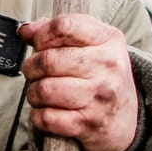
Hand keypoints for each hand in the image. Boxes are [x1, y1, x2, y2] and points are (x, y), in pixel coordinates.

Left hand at [18, 13, 139, 150]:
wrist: (126, 118)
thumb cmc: (102, 75)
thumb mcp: (92, 44)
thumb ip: (57, 32)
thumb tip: (25, 31)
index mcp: (109, 39)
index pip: (64, 26)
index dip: (42, 35)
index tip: (40, 45)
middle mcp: (108, 66)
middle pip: (48, 60)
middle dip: (31, 67)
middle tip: (35, 72)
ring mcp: (99, 96)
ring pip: (44, 89)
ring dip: (33, 92)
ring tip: (41, 92)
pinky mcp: (88, 124)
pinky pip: (47, 118)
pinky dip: (38, 116)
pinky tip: (47, 111)